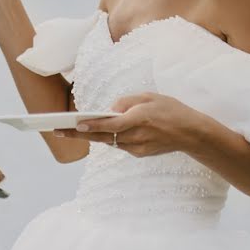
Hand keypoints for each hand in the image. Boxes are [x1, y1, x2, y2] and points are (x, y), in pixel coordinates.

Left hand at [52, 93, 203, 157]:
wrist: (192, 133)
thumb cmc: (170, 109)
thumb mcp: (148, 96)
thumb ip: (126, 102)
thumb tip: (108, 110)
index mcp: (139, 119)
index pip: (111, 125)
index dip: (92, 126)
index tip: (75, 125)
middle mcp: (137, 136)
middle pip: (103, 137)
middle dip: (79, 135)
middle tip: (57, 131)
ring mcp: (138, 147)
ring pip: (109, 141)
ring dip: (91, 136)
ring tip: (68, 130)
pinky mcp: (140, 153)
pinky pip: (119, 144)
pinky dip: (109, 137)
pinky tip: (97, 132)